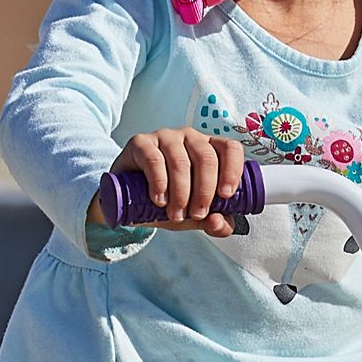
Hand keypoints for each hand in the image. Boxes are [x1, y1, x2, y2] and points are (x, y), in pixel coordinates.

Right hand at [86, 128, 246, 236]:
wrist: (128, 199)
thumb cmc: (169, 201)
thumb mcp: (193, 216)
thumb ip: (214, 222)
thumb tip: (220, 223)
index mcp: (210, 149)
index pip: (230, 149)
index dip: (232, 170)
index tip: (226, 196)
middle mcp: (190, 138)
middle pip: (206, 157)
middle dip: (204, 191)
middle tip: (197, 214)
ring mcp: (165, 137)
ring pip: (181, 161)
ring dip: (181, 192)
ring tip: (175, 214)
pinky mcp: (141, 142)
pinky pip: (154, 159)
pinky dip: (159, 183)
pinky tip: (159, 200)